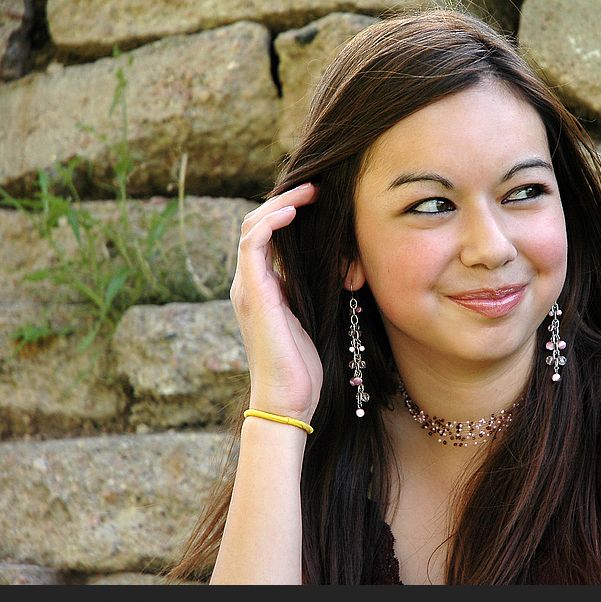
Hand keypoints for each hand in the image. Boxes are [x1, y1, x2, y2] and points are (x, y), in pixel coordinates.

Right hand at [230, 183, 321, 421]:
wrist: (287, 400)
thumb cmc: (304, 367)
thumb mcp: (314, 318)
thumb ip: (314, 291)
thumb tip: (339, 265)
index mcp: (262, 289)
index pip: (267, 237)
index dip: (289, 213)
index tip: (319, 200)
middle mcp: (249, 283)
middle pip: (257, 224)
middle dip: (285, 202)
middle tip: (316, 188)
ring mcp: (247, 287)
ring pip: (252, 226)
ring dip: (280, 204)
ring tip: (309, 192)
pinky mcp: (252, 293)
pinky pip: (253, 243)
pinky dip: (271, 221)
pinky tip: (293, 212)